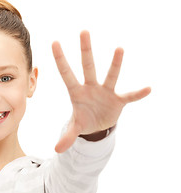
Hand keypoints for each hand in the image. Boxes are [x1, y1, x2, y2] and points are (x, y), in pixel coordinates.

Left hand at [52, 31, 150, 152]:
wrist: (99, 125)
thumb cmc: (84, 120)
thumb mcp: (75, 128)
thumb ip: (67, 137)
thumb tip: (57, 150)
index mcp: (77, 92)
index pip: (67, 74)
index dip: (60, 60)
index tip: (54, 42)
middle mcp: (91, 88)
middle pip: (88, 67)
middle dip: (85, 50)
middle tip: (83, 31)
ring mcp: (105, 92)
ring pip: (110, 76)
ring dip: (115, 64)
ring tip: (119, 49)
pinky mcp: (118, 100)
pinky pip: (129, 96)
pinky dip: (137, 94)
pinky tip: (147, 89)